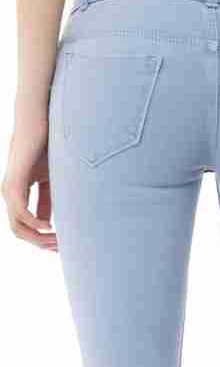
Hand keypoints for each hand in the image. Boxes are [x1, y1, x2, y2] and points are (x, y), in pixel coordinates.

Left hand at [2, 107, 57, 251]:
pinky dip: (34, 222)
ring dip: (38, 237)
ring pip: (17, 225)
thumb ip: (46, 201)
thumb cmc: (46, 144)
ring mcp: (10, 188)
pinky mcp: (15, 180)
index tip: (60, 246)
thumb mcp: (50, 179)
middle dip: (40, 243)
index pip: (23, 226)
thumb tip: (46, 223)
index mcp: (17, 194)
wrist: (38, 118)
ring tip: (58, 240)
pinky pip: (20, 211)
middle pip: (19, 231)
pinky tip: (48, 227)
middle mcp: (10, 194)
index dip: (40, 240)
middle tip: (61, 248)